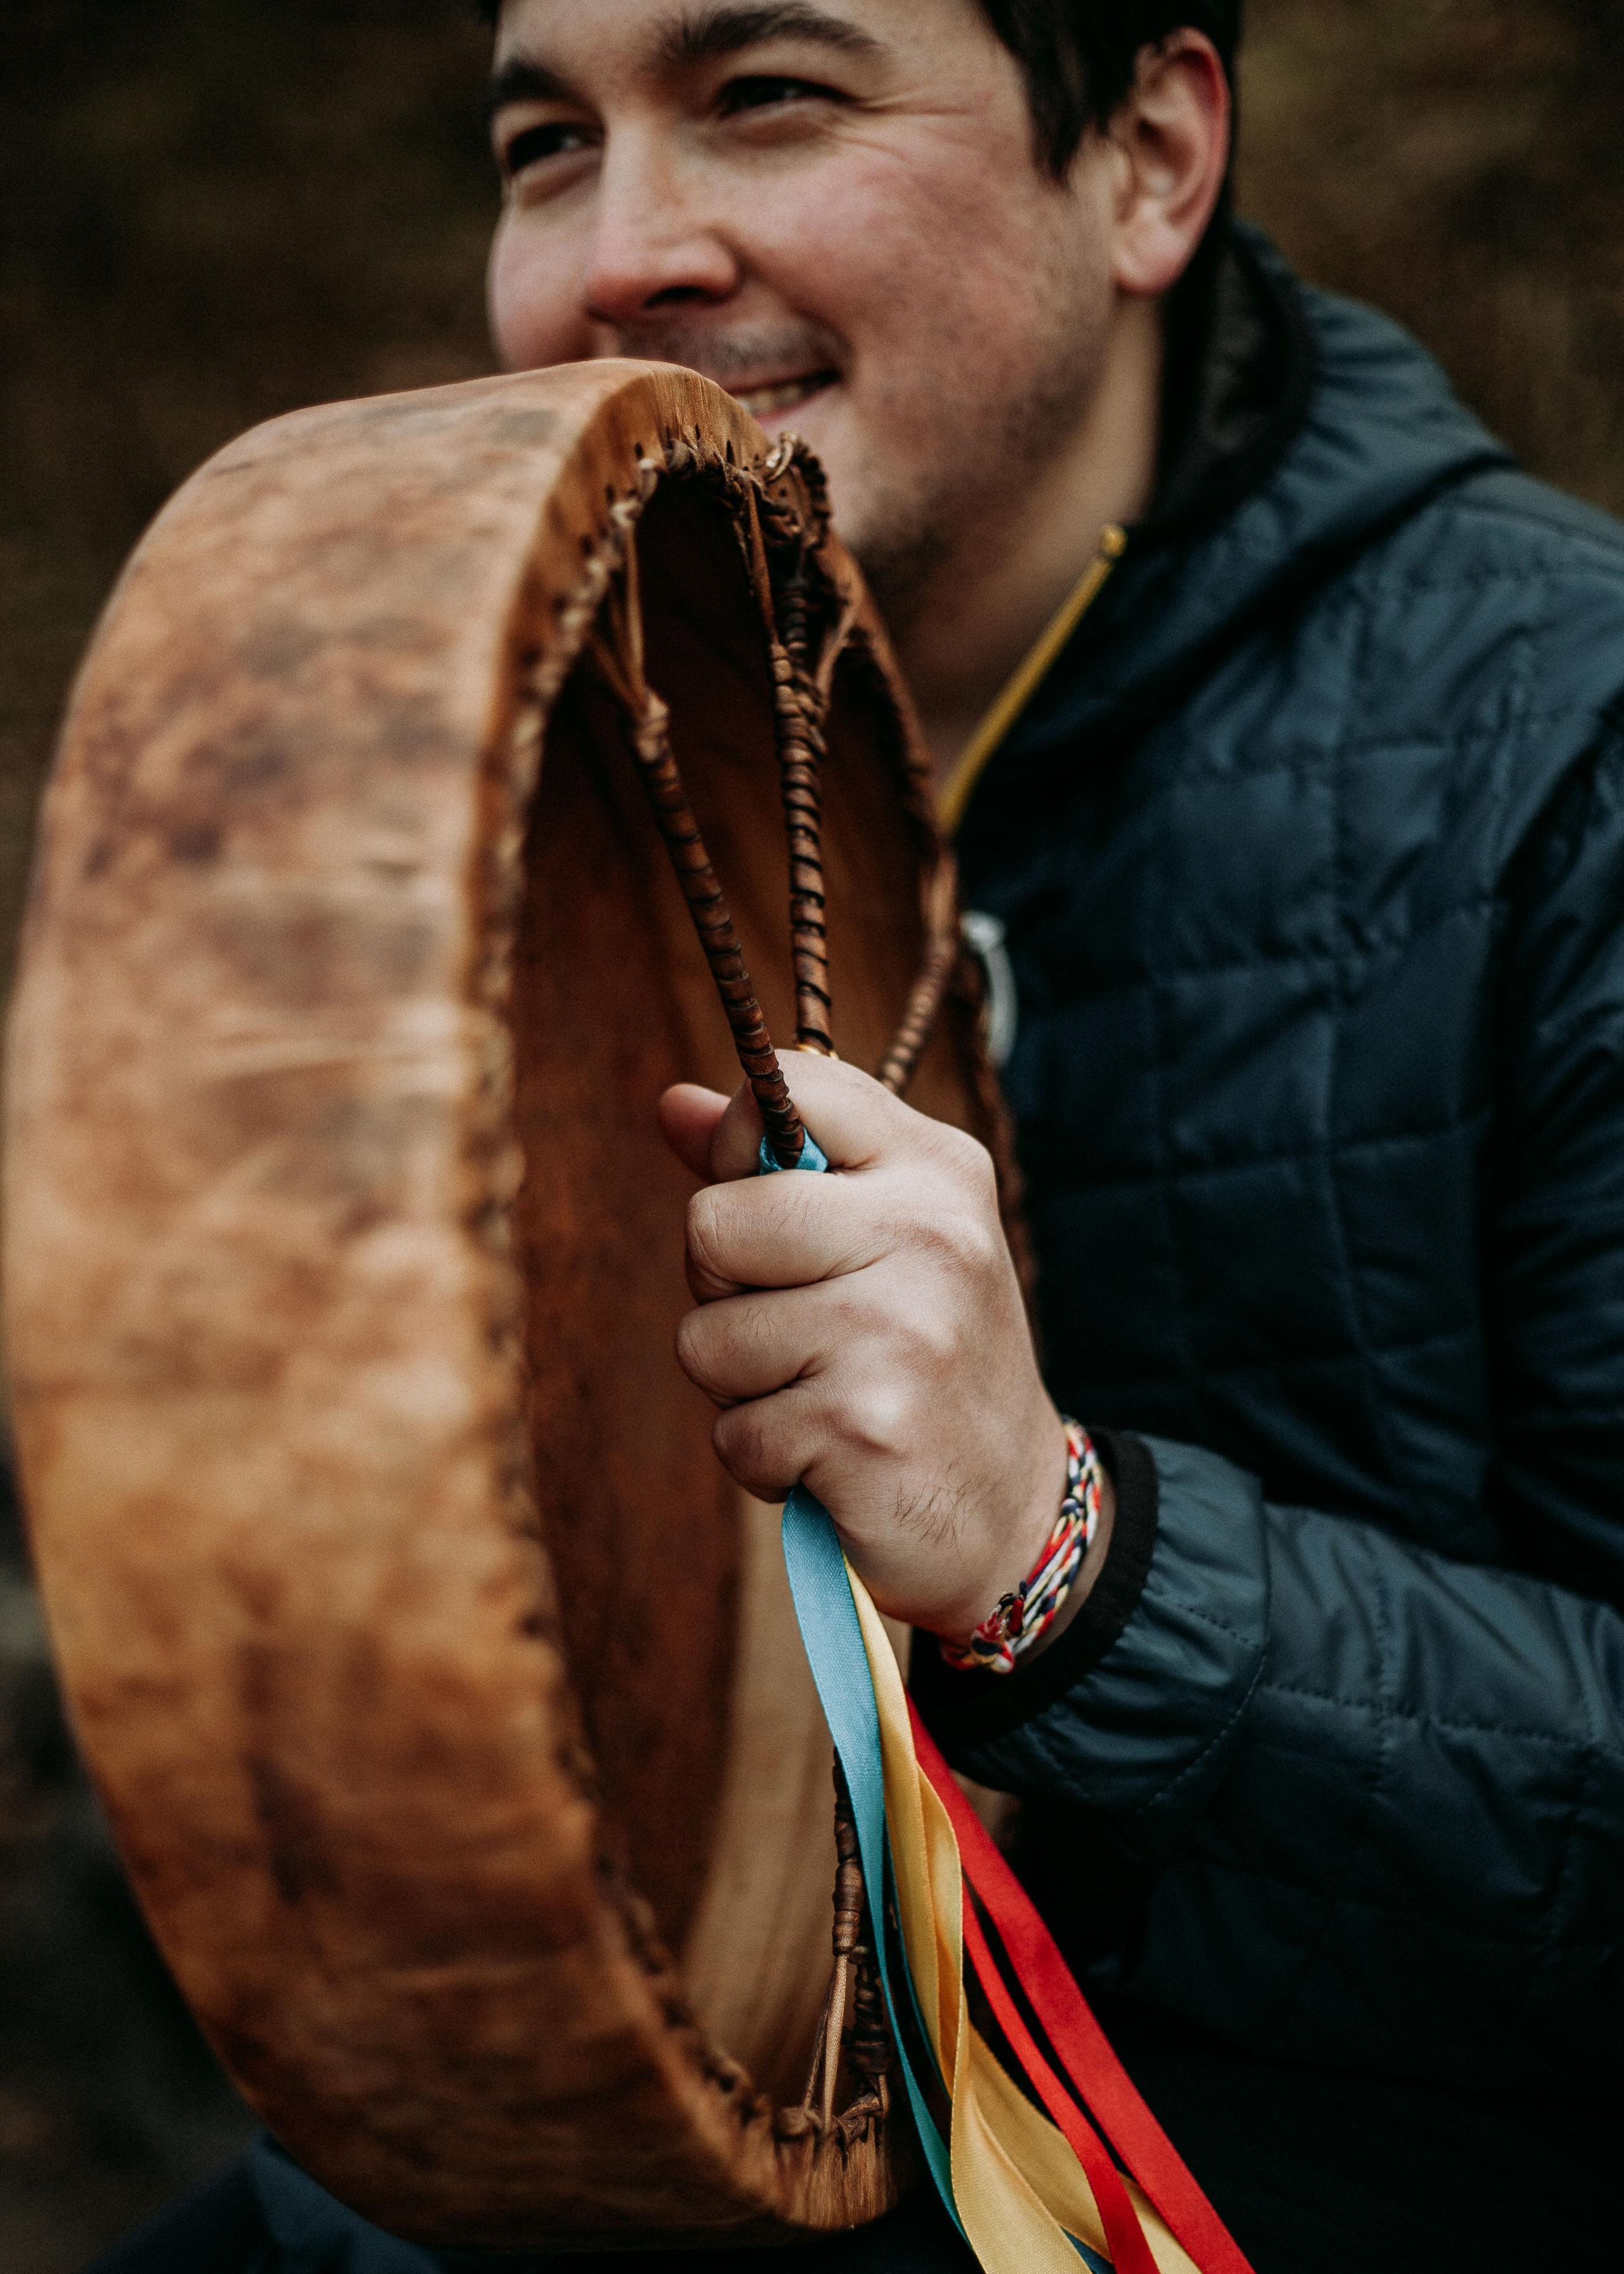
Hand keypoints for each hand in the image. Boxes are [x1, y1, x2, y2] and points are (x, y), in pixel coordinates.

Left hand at [658, 1053, 1076, 1640]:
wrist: (1011, 1514)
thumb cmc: (921, 1360)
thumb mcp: (877, 1241)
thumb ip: (774, 1168)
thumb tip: (673, 1105)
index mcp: (936, 1169)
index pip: (791, 1088)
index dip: (743, 1151)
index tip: (780, 1214)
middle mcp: (929, 1233)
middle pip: (712, 1223)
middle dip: (725, 1293)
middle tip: (802, 1332)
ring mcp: (900, 1328)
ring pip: (705, 1338)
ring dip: (743, 1390)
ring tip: (825, 1397)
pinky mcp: (865, 1424)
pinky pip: (732, 1432)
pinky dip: (765, 1462)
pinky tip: (832, 1458)